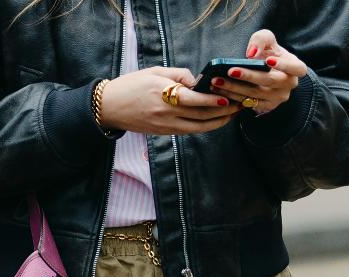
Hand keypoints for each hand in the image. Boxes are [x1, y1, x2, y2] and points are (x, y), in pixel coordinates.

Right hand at [99, 66, 241, 134]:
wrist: (111, 108)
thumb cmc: (132, 85)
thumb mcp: (155, 72)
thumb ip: (178, 75)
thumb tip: (198, 80)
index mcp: (164, 95)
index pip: (194, 100)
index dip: (212, 101)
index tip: (227, 98)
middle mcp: (167, 114)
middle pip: (200, 116)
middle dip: (222, 112)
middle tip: (238, 106)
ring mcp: (166, 126)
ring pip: (198, 128)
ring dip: (217, 123)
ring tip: (231, 116)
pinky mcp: (165, 133)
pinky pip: (189, 131)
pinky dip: (204, 127)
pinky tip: (215, 121)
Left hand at [212, 29, 306, 114]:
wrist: (268, 71)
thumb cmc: (269, 53)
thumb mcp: (268, 40)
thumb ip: (262, 40)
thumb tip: (251, 54)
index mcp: (296, 69)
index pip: (296, 68)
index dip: (283, 65)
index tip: (268, 60)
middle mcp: (288, 86)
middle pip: (269, 81)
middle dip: (249, 76)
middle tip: (230, 71)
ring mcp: (277, 99)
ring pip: (256, 94)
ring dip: (235, 88)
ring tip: (218, 81)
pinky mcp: (265, 107)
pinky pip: (248, 103)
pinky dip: (233, 96)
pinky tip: (220, 91)